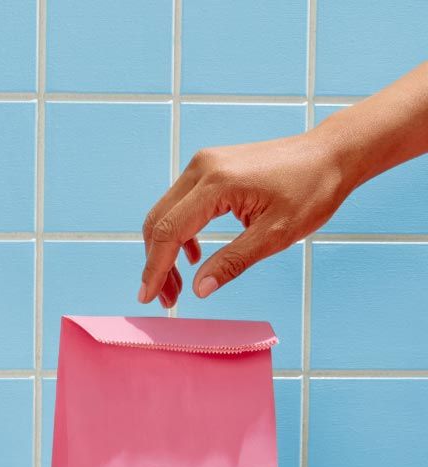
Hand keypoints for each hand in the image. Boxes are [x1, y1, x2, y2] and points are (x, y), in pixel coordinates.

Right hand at [139, 131, 350, 306]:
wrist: (331, 154)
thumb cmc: (312, 189)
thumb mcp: (276, 235)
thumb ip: (232, 262)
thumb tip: (198, 290)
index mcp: (217, 183)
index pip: (168, 232)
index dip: (154, 270)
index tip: (147, 298)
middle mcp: (202, 168)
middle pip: (158, 223)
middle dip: (155, 265)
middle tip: (166, 299)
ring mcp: (203, 165)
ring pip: (165, 214)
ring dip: (164, 251)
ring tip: (176, 285)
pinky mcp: (209, 167)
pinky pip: (180, 205)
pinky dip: (178, 234)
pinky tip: (193, 257)